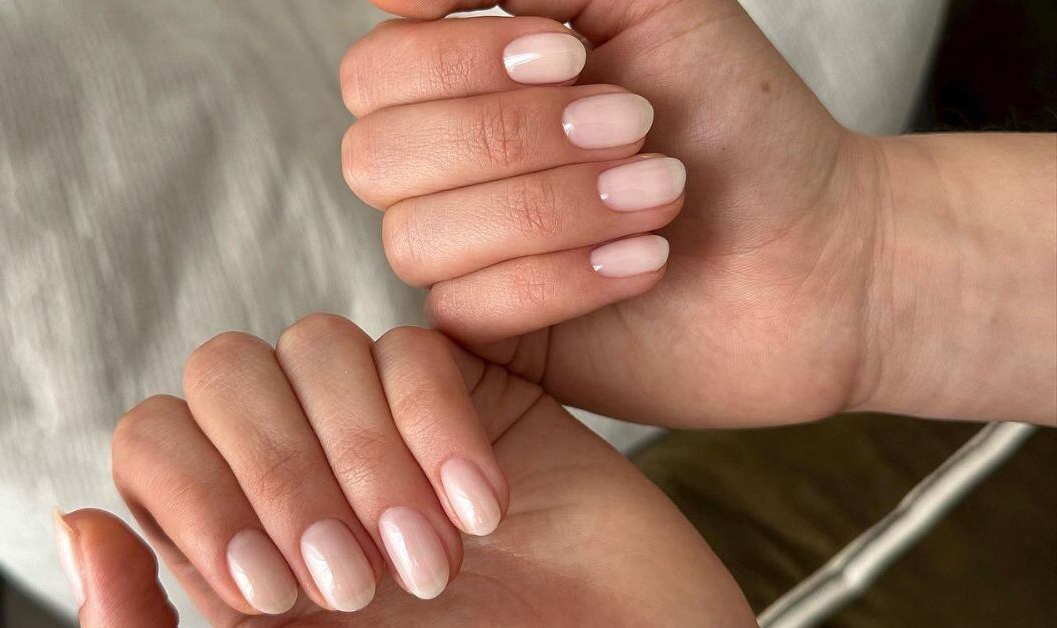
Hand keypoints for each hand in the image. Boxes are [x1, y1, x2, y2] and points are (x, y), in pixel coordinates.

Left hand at [56, 315, 752, 625]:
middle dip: (277, 470)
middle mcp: (304, 468)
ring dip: (365, 458)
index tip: (268, 589)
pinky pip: (417, 351)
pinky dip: (436, 428)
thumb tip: (78, 524)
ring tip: (430, 562)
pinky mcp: (474, 398)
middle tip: (349, 581)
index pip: (152, 439)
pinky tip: (485, 511)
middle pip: (222, 373)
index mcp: (242, 537)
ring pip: (317, 347)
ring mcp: (388, 426)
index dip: (192, 492)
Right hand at [344, 1, 1055, 426]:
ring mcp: (466, 257)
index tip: (571, 56)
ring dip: (549, 209)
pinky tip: (644, 262)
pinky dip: (563, 278)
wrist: (819, 250)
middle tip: (634, 127)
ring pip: (416, 236)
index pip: (377, 70)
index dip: (458, 62)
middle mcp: (450, 170)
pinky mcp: (495, 339)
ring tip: (659, 195)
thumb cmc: (741, 121)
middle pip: (376, 154)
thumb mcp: (650, 3)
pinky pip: (467, 308)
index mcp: (469, 84)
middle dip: (513, 138)